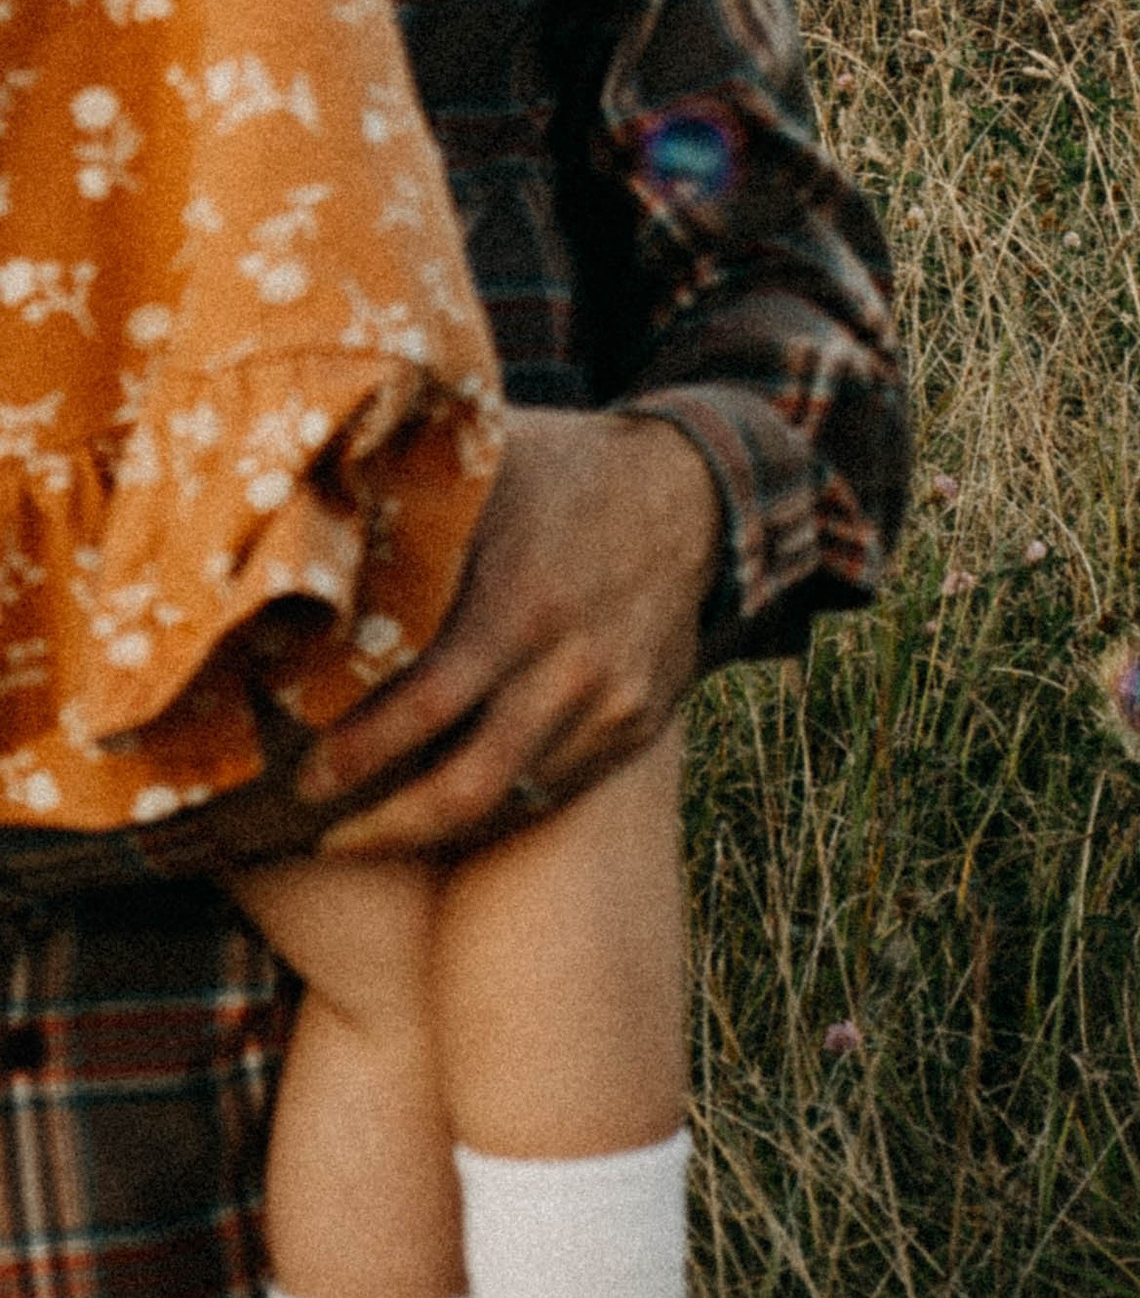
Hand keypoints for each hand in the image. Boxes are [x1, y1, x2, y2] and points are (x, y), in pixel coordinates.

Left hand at [298, 409, 724, 854]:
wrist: (690, 491)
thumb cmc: (560, 470)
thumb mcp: (486, 467)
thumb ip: (406, 505)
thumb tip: (291, 526)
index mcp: (521, 600)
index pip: (424, 706)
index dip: (355, 755)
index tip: (302, 778)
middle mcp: (570, 663)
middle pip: (465, 785)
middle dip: (379, 827)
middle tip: (319, 831)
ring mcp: (610, 701)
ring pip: (511, 801)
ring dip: (433, 828)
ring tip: (369, 829)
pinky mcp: (637, 723)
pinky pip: (555, 789)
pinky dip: (496, 805)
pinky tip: (446, 801)